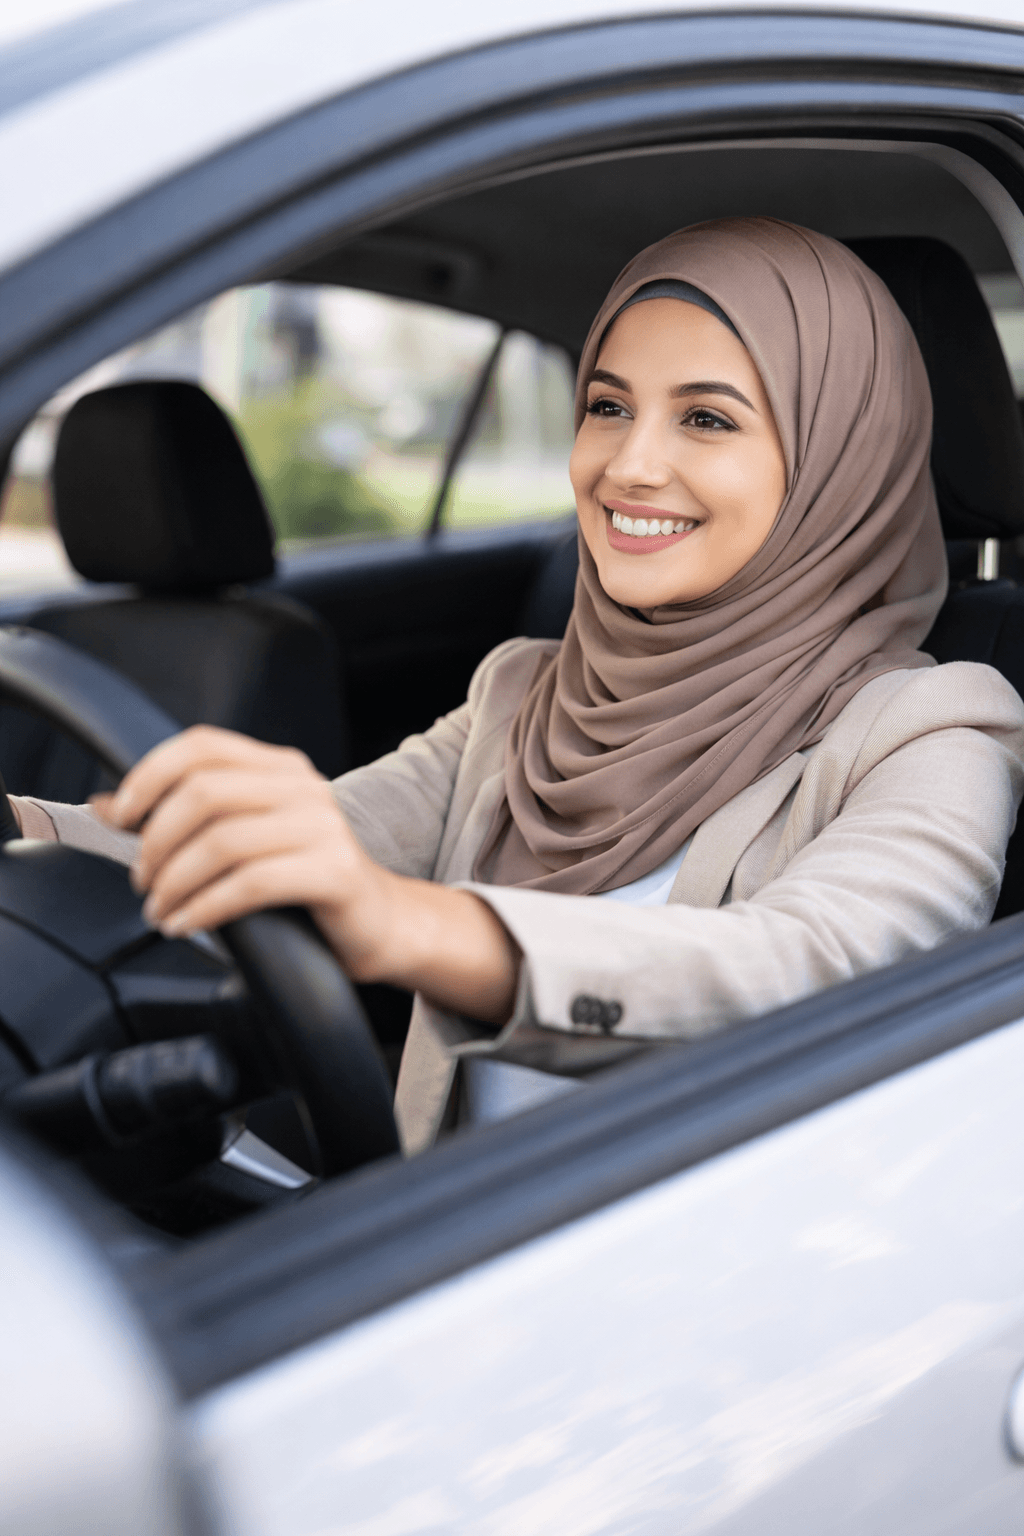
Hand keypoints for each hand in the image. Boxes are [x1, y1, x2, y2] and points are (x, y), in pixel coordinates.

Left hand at [95, 726, 518, 1022]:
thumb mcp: (244, 840)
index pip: (202, 746)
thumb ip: (182, 819)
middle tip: (142, 879)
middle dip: (157, 840)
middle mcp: (304, 788)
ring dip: (175, 882)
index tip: (120, 817)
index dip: (150, 776)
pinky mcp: (334, 873)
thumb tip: (106, 806)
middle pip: (205, 793)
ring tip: (161, 910)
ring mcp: (324, 829)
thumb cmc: (305, 882)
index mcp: (281, 769)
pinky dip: (205, 907)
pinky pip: (251, 884)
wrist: (379, 922)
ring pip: (222, 842)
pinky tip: (187, 922)